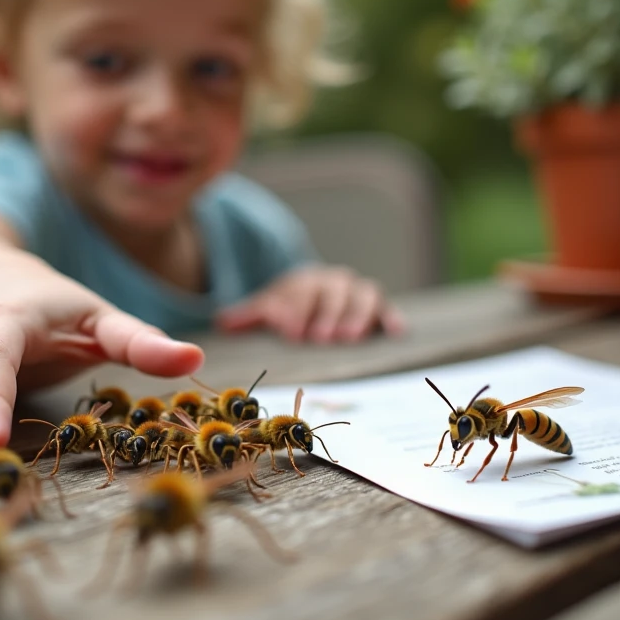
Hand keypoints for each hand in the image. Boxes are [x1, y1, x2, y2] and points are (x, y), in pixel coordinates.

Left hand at [215, 265, 404, 342]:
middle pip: (333, 294)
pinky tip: (396, 332)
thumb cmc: (291, 306)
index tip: (290, 331)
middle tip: (319, 338)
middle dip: (326, 314)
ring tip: (349, 339)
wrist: (317, 293)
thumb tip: (223, 323)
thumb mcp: (270, 307)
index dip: (296, 309)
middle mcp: (335, 282)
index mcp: (306, 280)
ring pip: (362, 297)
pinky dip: (392, 318)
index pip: (302, 291)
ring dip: (356, 316)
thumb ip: (250, 315)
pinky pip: (387, 309)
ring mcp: (358, 292)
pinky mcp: (377, 307)